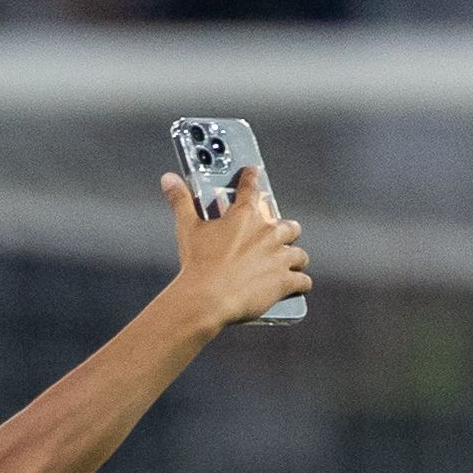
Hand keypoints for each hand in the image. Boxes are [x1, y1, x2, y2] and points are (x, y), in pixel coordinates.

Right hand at [161, 166, 310, 332]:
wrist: (206, 299)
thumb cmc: (197, 265)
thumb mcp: (187, 230)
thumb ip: (180, 201)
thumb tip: (169, 179)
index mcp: (245, 216)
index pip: (251, 188)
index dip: (252, 178)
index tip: (254, 173)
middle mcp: (268, 233)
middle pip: (289, 226)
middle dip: (283, 233)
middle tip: (272, 241)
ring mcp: (280, 257)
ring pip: (299, 254)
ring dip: (293, 259)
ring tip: (284, 266)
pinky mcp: (285, 281)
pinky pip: (302, 280)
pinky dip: (299, 284)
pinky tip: (294, 287)